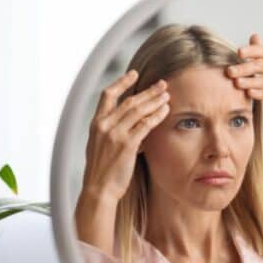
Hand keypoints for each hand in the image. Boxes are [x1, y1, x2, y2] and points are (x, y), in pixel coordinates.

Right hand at [81, 70, 169, 202]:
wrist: (98, 189)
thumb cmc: (103, 170)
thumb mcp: (102, 146)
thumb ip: (114, 132)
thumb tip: (133, 126)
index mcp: (96, 124)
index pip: (108, 95)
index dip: (121, 82)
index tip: (134, 73)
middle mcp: (104, 125)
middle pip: (129, 101)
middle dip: (147, 91)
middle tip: (162, 84)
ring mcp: (115, 134)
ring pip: (138, 110)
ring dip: (155, 101)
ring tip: (167, 95)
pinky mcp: (126, 144)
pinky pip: (145, 125)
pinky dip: (156, 116)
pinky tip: (166, 111)